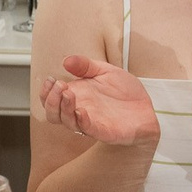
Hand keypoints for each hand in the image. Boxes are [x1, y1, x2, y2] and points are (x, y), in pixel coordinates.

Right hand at [41, 56, 161, 145]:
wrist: (146, 109)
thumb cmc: (125, 93)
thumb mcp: (106, 71)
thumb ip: (86, 65)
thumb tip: (67, 60)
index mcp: (78, 96)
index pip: (51, 99)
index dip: (46, 91)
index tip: (50, 79)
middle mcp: (80, 110)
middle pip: (53, 113)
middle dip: (50, 100)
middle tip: (59, 85)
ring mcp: (91, 122)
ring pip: (67, 122)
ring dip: (63, 108)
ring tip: (67, 93)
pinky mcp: (104, 131)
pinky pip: (88, 129)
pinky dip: (82, 121)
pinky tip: (81, 111)